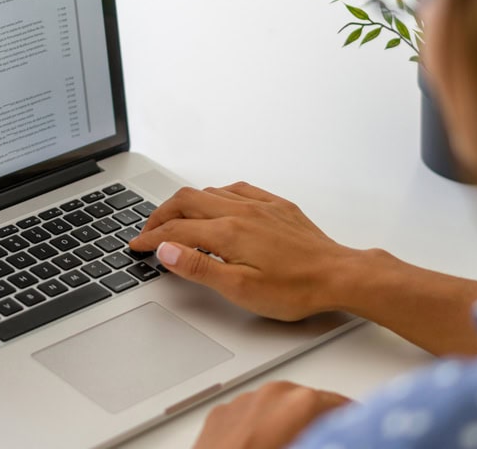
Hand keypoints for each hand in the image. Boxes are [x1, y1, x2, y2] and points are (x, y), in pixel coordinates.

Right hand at [129, 182, 362, 320]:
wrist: (339, 276)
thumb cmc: (295, 289)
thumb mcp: (240, 289)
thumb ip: (199, 267)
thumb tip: (167, 249)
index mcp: (228, 232)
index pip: (176, 230)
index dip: (151, 238)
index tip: (137, 245)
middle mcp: (240, 211)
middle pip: (186, 201)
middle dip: (160, 214)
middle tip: (149, 231)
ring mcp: (259, 205)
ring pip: (209, 192)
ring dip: (185, 203)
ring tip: (174, 219)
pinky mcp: (276, 206)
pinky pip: (237, 188)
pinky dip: (215, 195)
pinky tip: (216, 203)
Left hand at [194, 381, 351, 448]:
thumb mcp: (309, 444)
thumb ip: (329, 438)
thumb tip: (346, 437)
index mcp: (298, 403)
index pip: (342, 405)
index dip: (356, 420)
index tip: (362, 428)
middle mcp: (270, 393)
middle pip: (309, 402)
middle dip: (321, 420)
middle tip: (330, 436)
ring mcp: (242, 400)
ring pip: (277, 405)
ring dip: (289, 421)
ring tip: (295, 441)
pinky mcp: (220, 413)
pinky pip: (251, 414)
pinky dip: (261, 425)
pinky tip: (264, 446)